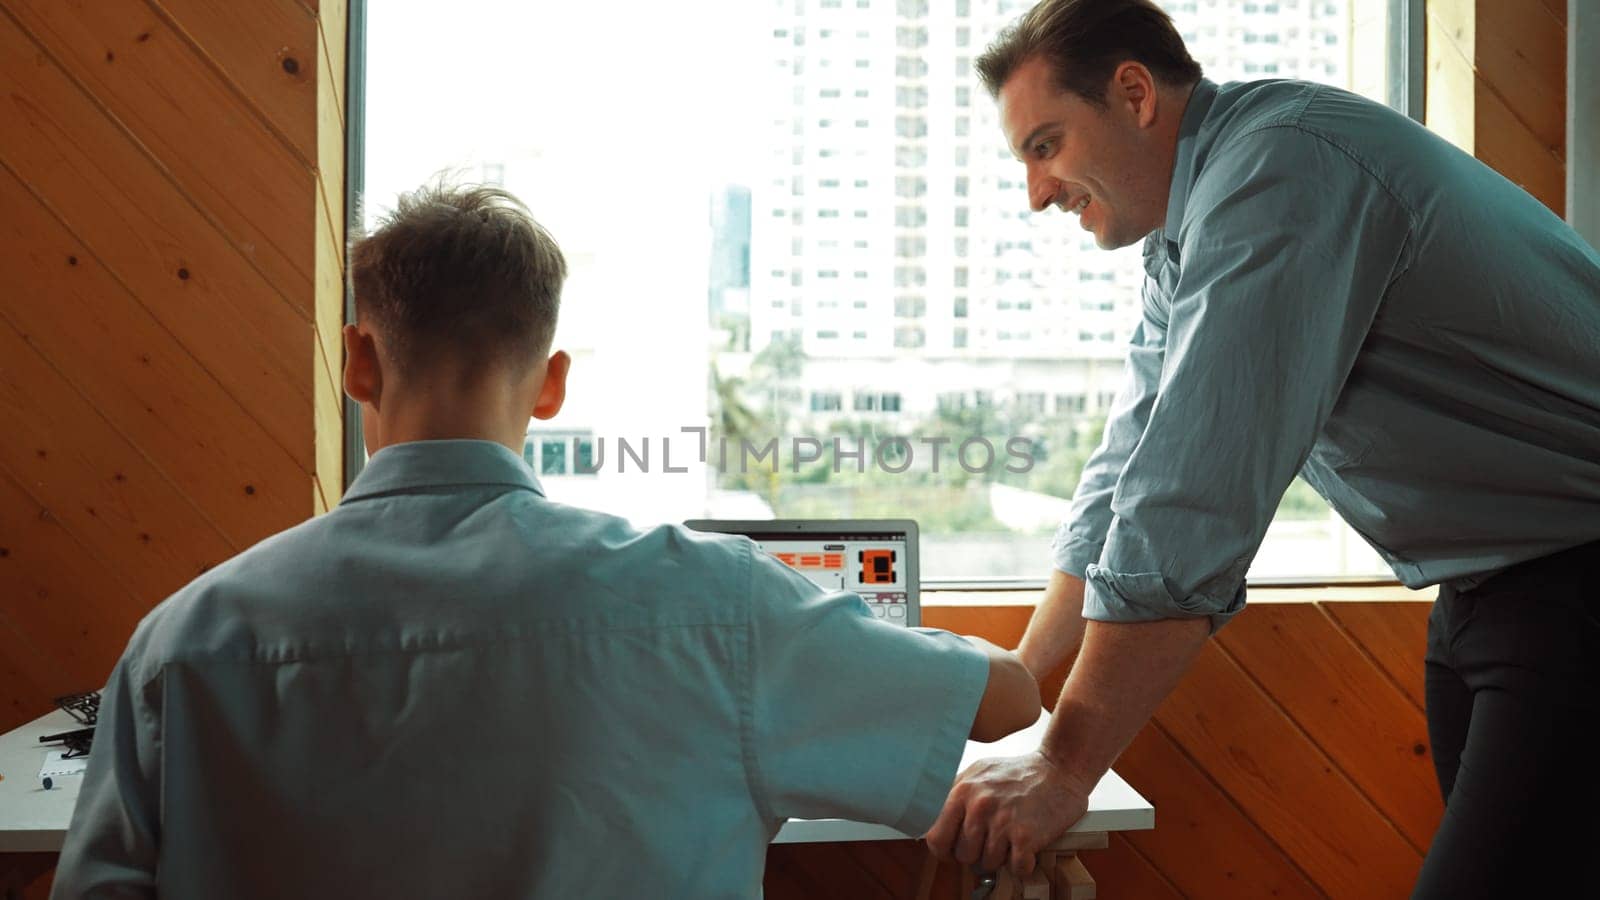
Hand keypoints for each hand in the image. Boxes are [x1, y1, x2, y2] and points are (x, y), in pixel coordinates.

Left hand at [923, 751, 1090, 876]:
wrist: (1060, 767)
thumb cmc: (1019, 773)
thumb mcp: (979, 773)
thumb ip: (956, 796)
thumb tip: (933, 821)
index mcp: (962, 791)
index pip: (935, 837)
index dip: (945, 850)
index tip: (954, 851)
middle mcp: (979, 806)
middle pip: (963, 855)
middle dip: (976, 854)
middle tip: (993, 840)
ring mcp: (1002, 821)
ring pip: (988, 864)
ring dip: (1001, 858)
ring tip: (1012, 837)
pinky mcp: (1025, 836)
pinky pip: (1015, 869)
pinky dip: (1022, 864)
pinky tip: (1027, 847)